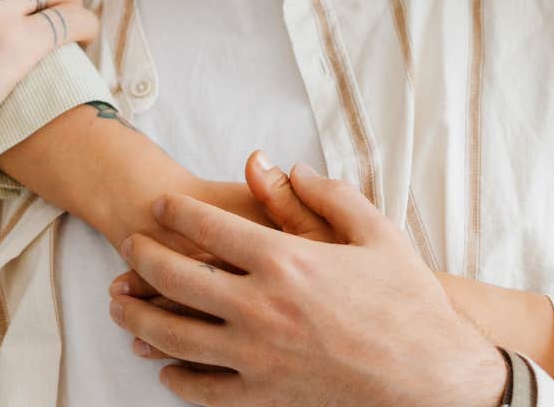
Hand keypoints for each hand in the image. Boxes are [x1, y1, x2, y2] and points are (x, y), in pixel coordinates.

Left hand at [107, 163, 507, 406]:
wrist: (432, 376)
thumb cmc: (409, 302)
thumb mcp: (377, 232)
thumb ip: (328, 195)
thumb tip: (291, 168)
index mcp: (286, 261)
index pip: (209, 229)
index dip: (177, 212)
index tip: (160, 205)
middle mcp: (261, 307)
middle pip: (177, 277)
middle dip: (144, 257)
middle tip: (130, 245)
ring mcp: (257, 357)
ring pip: (174, 335)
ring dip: (138, 317)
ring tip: (120, 305)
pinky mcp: (264, 396)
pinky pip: (203, 390)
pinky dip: (176, 377)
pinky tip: (164, 365)